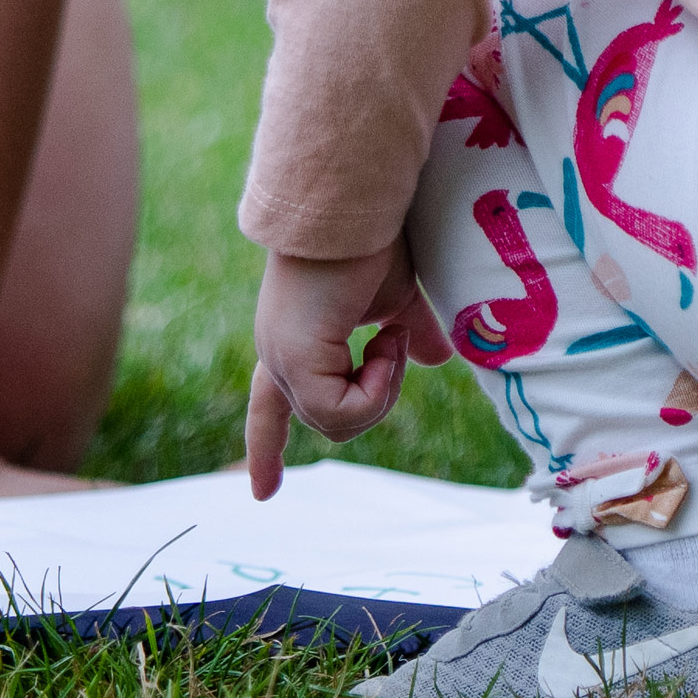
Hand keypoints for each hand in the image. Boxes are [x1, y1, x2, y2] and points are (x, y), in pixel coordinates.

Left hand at [241, 248, 449, 495]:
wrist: (357, 203)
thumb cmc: (374, 237)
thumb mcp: (395, 298)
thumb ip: (409, 333)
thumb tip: (436, 359)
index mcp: (294, 339)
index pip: (271, 404)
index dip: (268, 447)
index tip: (261, 494)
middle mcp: (278, 353)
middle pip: (327, 419)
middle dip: (376, 396)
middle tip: (393, 341)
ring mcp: (282, 358)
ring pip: (336, 423)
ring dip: (380, 388)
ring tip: (388, 335)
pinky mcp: (295, 361)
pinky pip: (339, 413)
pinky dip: (375, 388)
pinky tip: (383, 340)